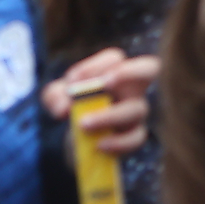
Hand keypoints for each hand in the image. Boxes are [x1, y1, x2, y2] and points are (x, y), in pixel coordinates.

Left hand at [41, 48, 157, 156]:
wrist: (77, 139)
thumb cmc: (73, 107)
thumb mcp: (57, 98)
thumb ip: (54, 96)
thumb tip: (65, 109)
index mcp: (113, 70)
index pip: (114, 58)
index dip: (94, 67)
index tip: (72, 81)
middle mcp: (130, 87)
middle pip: (150, 67)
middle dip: (129, 72)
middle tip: (105, 83)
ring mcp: (135, 111)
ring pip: (137, 108)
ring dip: (109, 116)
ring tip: (83, 124)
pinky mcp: (133, 135)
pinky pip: (136, 137)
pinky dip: (119, 142)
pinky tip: (99, 145)